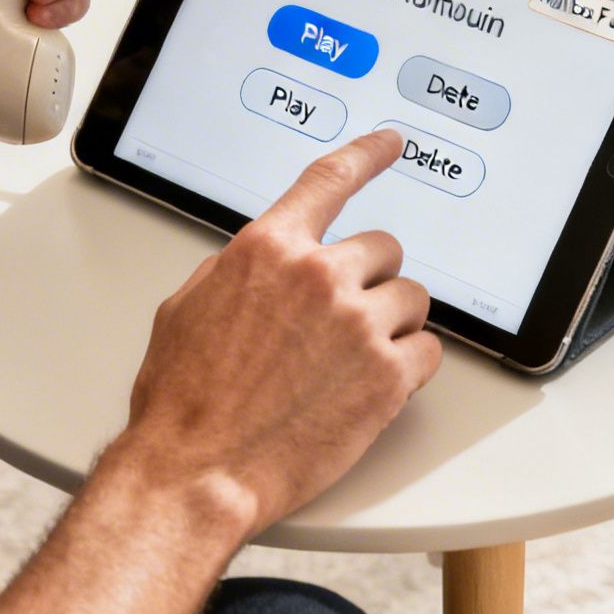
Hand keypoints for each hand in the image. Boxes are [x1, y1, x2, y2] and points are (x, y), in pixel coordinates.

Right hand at [111, 130, 443, 537]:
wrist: (198, 470)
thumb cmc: (184, 400)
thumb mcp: (188, 308)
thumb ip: (240, 272)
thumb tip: (268, 267)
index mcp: (267, 250)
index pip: (329, 180)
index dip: (366, 154)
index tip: (390, 143)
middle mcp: (318, 276)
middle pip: (384, 249)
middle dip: (368, 280)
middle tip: (343, 321)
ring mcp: (358, 324)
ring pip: (412, 300)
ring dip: (392, 324)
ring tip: (352, 361)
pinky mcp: (387, 376)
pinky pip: (430, 351)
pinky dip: (410, 367)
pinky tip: (372, 386)